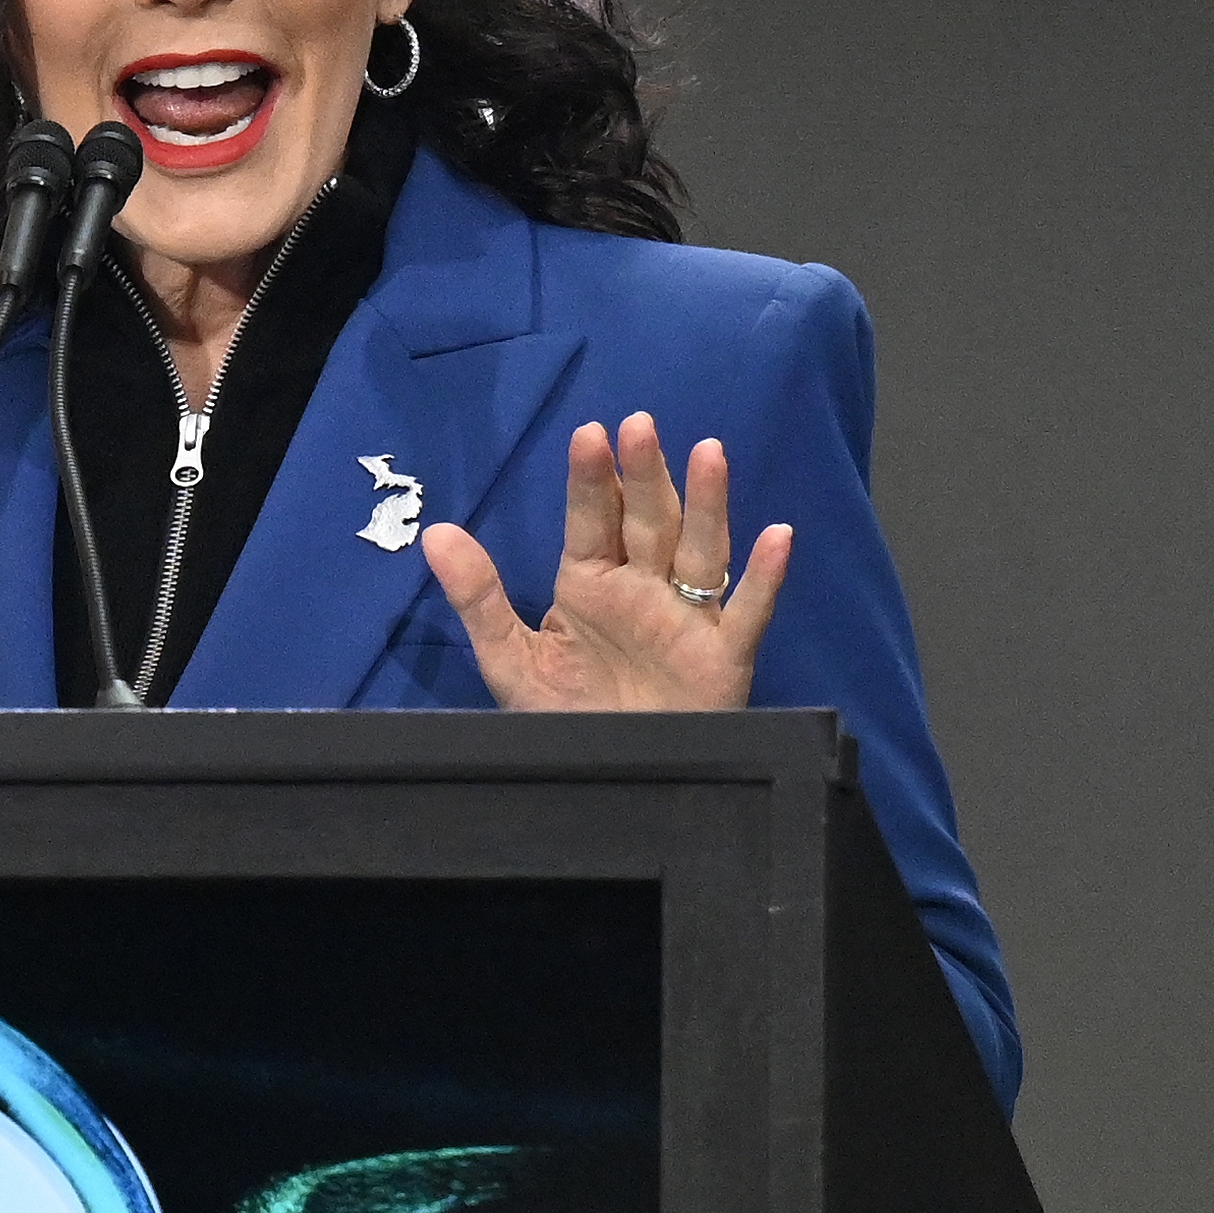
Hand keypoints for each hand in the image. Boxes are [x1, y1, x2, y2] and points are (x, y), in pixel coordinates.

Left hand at [418, 412, 790, 711]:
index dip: (592, 480)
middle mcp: (643, 589)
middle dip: (646, 475)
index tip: (589, 434)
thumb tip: (434, 532)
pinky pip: (749, 612)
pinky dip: (765, 577)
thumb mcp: (509, 660)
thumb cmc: (563, 720)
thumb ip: (478, 597)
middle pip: (650, 521)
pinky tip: (779, 537)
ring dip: (708, 504)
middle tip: (640, 426)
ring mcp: (687, 619)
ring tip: (709, 453)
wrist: (607, 786)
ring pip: (701, 551)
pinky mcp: (724, 657)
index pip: (592, 521)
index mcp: (590, 583)